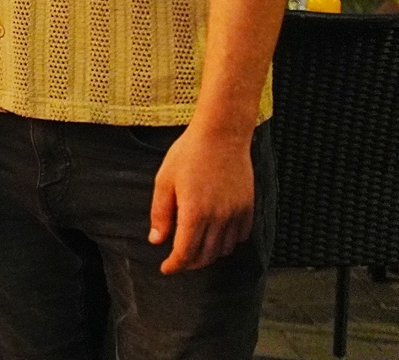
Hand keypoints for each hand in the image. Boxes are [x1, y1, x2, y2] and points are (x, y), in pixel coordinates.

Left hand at [149, 126, 253, 273]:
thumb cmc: (188, 155)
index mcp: (195, 213)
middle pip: (205, 256)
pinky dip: (227, 242)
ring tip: (195, 248)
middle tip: (177, 260)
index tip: (166, 269)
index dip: (175, 265)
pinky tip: (216, 235)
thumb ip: (160, 214)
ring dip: (208, 254)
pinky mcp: (249, 208)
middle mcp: (219, 218)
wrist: (221, 135)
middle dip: (190, 262)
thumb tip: (156, 241)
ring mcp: (236, 214)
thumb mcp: (164, 181)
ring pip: (223, 249)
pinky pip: (240, 237)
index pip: (185, 252)